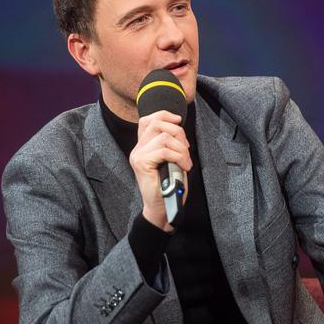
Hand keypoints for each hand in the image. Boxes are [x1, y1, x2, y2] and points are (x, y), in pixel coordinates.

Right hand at [129, 110, 191, 230]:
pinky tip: (183, 166)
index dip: (164, 115)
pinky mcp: (141, 163)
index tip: (179, 120)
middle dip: (178, 132)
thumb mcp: (172, 159)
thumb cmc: (169, 185)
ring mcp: (137, 155)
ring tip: (185, 162)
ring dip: (181, 148)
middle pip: (157, 124)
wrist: (162, 208)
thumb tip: (178, 127)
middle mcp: (137, 148)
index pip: (148, 120)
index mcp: (143, 146)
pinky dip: (179, 157)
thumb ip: (171, 143)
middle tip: (186, 149)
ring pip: (164, 137)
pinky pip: (165, 150)